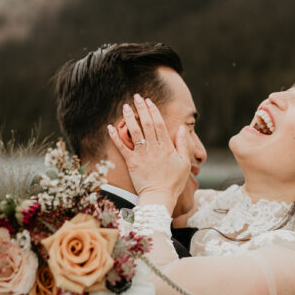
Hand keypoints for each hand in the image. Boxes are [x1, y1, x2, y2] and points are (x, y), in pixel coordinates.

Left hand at [108, 94, 190, 212]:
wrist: (159, 197)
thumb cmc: (173, 182)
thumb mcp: (184, 163)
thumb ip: (183, 145)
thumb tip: (181, 128)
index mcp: (166, 147)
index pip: (159, 124)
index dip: (153, 111)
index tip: (148, 101)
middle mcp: (153, 148)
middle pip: (147, 124)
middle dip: (141, 109)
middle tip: (136, 97)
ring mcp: (141, 155)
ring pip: (134, 132)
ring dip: (129, 118)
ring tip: (125, 107)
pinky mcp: (131, 163)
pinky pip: (122, 147)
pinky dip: (115, 137)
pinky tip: (110, 127)